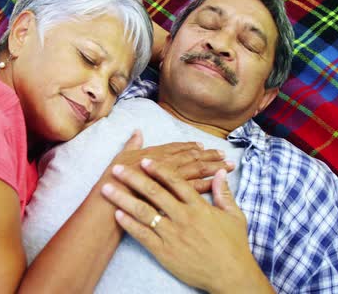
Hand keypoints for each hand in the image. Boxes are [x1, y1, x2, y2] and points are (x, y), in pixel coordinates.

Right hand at [97, 130, 233, 193]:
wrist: (110, 206)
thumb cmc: (112, 183)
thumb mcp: (120, 159)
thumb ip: (131, 145)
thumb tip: (137, 131)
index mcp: (154, 154)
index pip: (177, 149)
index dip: (191, 147)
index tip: (203, 145)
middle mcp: (165, 165)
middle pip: (192, 158)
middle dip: (209, 156)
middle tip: (223, 154)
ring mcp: (171, 181)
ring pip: (197, 171)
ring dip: (214, 167)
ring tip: (228, 165)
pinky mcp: (175, 196)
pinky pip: (195, 188)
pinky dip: (208, 184)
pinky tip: (218, 183)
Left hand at [100, 159, 273, 293]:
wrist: (231, 276)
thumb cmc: (234, 246)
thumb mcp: (234, 216)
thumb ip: (224, 193)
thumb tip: (221, 173)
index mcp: (199, 207)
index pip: (175, 182)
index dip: (158, 169)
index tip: (143, 160)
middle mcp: (183, 217)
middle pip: (154, 192)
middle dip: (133, 178)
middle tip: (117, 168)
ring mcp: (172, 234)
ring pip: (143, 212)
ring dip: (123, 198)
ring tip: (107, 189)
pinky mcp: (165, 252)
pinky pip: (143, 235)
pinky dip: (129, 224)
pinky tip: (117, 214)